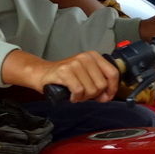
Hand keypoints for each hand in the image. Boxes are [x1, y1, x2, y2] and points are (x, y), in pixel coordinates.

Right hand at [4, 49, 118, 103]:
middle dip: (93, 95)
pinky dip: (75, 97)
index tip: (106, 97)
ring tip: (75, 94)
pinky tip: (70, 96)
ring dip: (83, 97)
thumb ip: (99, 84)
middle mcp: (85, 57)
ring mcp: (75, 63)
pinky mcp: (65, 71)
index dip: (112, 89)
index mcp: (93, 56)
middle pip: (101, 84)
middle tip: (83, 94)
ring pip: (91, 89)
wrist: (41, 74)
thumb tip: (106, 97)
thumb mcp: (85, 75)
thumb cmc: (64, 77)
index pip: (113, 73)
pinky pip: (78, 91)